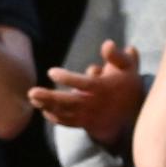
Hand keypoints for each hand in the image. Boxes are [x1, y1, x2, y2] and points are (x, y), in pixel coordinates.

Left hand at [29, 39, 144, 144]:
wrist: (134, 114)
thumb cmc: (127, 83)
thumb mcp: (128, 66)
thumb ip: (117, 55)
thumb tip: (107, 43)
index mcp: (105, 88)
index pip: (84, 84)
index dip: (67, 79)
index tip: (51, 72)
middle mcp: (95, 104)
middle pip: (70, 103)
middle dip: (50, 98)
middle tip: (31, 92)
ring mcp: (90, 116)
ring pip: (66, 114)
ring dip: (48, 107)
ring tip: (33, 99)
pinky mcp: (86, 123)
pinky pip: (69, 123)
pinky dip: (56, 118)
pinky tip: (44, 110)